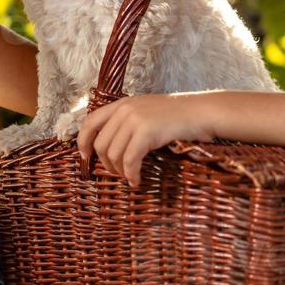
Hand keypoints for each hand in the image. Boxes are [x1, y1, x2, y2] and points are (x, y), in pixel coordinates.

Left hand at [76, 93, 215, 186]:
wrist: (201, 112)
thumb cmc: (177, 117)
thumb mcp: (147, 112)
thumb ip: (128, 122)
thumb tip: (110, 147)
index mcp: (122, 104)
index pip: (90, 122)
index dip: (83, 142)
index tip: (85, 157)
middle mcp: (125, 109)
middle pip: (101, 144)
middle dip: (106, 164)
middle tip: (118, 174)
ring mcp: (135, 119)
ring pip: (114, 154)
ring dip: (120, 172)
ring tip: (130, 177)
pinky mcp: (147, 132)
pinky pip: (130, 160)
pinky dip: (131, 175)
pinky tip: (137, 180)